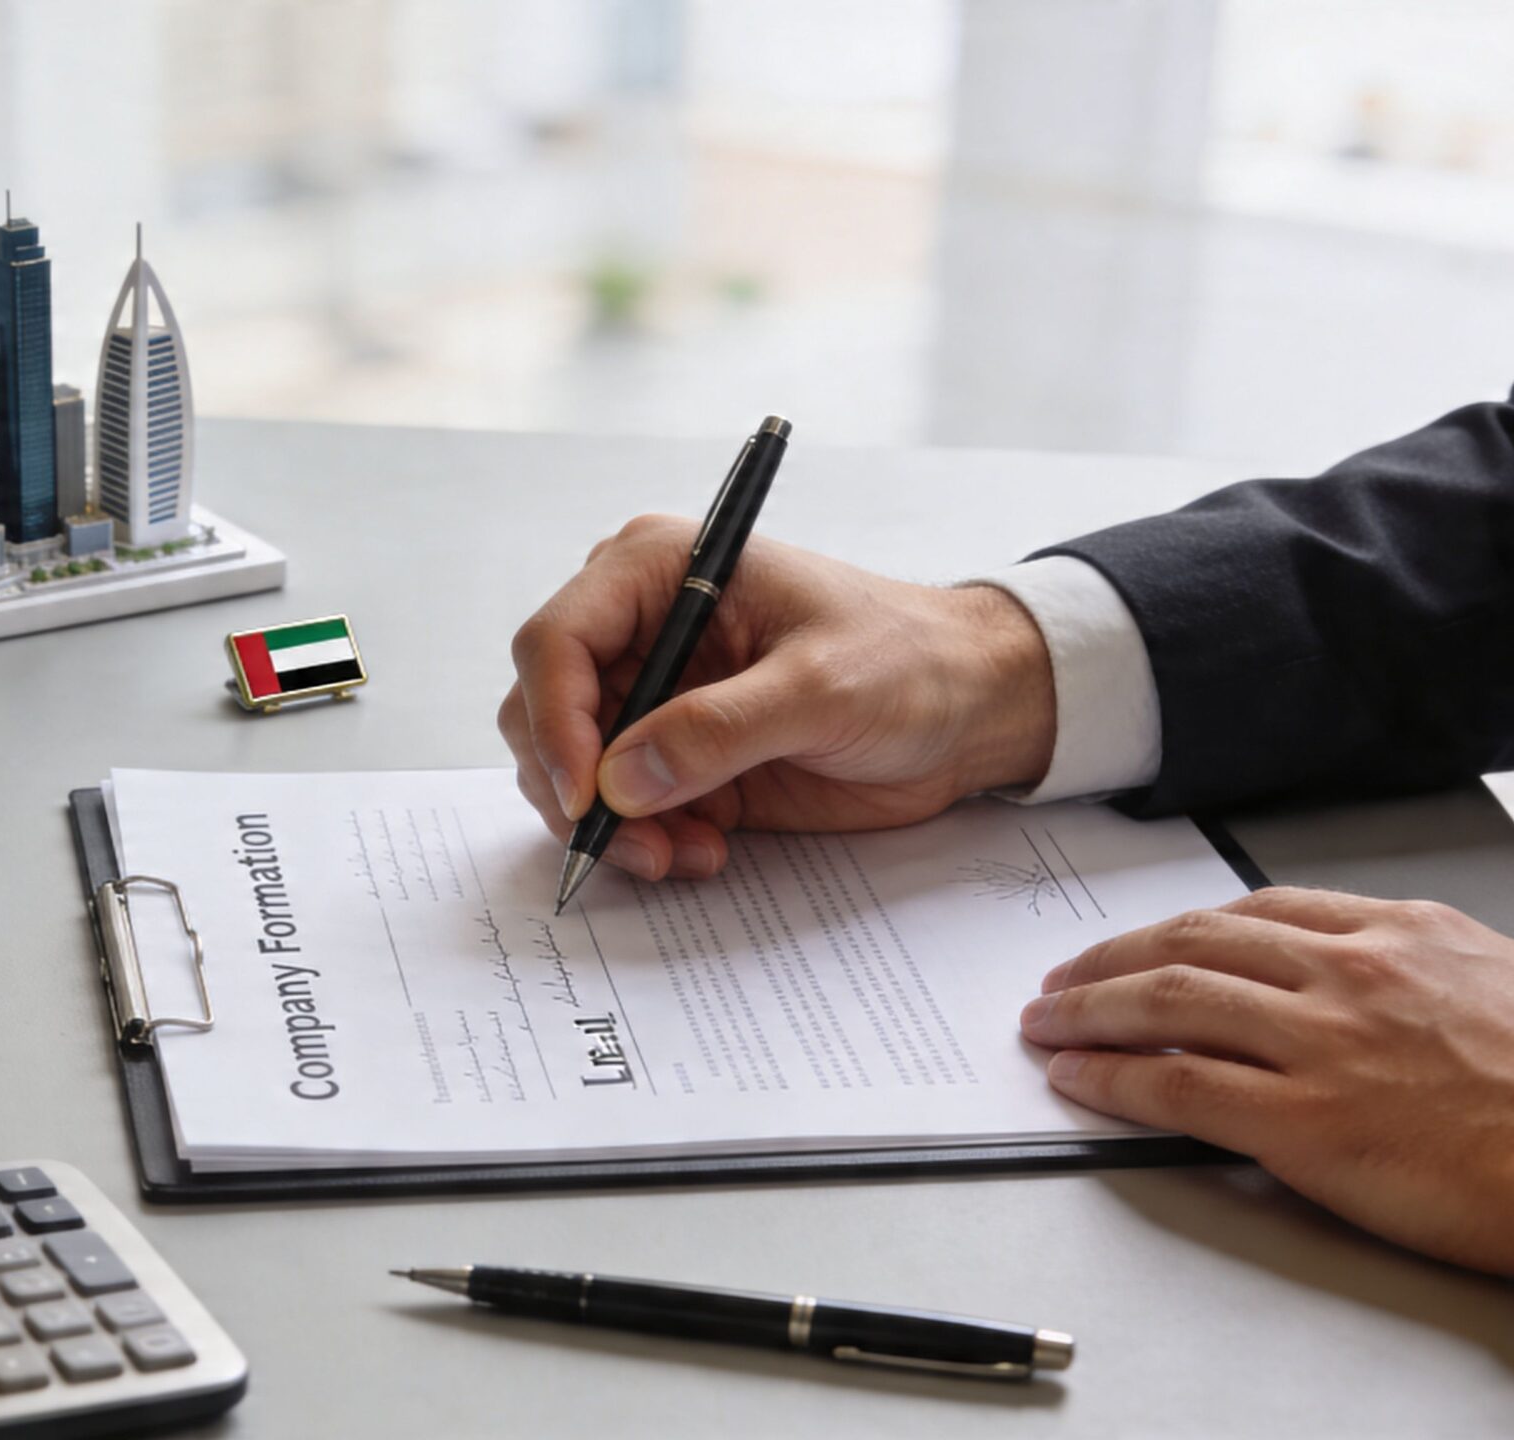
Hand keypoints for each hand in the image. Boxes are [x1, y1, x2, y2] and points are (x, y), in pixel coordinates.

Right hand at [498, 521, 1056, 879]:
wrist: (970, 707)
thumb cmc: (909, 661)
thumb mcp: (821, 687)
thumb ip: (718, 730)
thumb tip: (619, 781)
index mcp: (658, 570)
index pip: (555, 641)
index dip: (553, 719)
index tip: (586, 793)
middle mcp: (638, 628)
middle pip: (542, 712)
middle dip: (575, 788)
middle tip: (633, 844)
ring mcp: (652, 695)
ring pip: (571, 770)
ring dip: (610, 826)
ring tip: (682, 855)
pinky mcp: (674, 755)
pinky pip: (619, 809)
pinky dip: (643, 842)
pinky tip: (702, 851)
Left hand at [1023, 888, 1513, 1275]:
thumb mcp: (1500, 983)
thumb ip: (1415, 972)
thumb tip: (1362, 982)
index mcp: (1400, 935)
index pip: (1256, 911)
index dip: (1180, 929)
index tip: (1141, 943)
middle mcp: (1350, 975)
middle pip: (1192, 943)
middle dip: (1110, 959)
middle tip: (1062, 980)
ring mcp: (1323, 1046)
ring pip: (1168, 1002)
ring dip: (1088, 1010)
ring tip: (1047, 1023)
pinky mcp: (1308, 1123)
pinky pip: (1178, 1087)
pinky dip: (1112, 1078)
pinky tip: (1078, 1078)